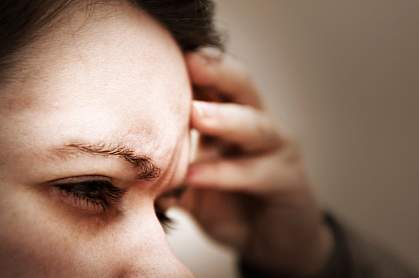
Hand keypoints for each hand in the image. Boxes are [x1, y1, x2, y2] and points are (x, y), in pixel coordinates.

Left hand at [180, 50, 333, 274]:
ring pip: (256, 126)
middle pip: (243, 88)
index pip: (216, 84)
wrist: (271, 242)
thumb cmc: (230, 204)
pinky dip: (225, 173)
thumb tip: (124, 163)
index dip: (195, 67)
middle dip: (217, 72)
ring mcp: (278, 151)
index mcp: (233, 121)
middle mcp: (257, 128)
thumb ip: (169, 170)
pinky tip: (195, 175)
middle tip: (188, 60)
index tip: (165, 53)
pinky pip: (256, 173)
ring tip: (194, 113)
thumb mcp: (195, 184)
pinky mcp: (289, 180)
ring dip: (225, 118)